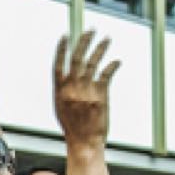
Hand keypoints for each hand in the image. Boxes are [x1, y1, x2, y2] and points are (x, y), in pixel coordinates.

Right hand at [53, 30, 119, 151]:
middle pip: (77, 59)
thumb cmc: (73, 129)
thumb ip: (63, 92)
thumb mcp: (61, 109)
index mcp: (59, 93)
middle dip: (84, 41)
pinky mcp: (100, 96)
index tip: (65, 36)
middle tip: (91, 30)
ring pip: (93, 63)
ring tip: (107, 39)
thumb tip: (67, 76)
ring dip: (101, 49)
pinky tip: (116, 61)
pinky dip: (112, 65)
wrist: (84, 143)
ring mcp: (86, 92)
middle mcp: (71, 90)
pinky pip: (106, 74)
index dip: (61, 49)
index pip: (58, 65)